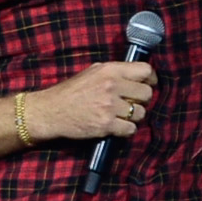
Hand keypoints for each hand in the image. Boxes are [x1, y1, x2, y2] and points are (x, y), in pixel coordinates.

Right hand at [25, 61, 156, 141]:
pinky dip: (126, 130)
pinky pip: (131, 129)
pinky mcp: (106, 125)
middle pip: (147, 93)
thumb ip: (114, 72)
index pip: (145, 70)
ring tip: (121, 115)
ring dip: (134, 116)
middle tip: (132, 103)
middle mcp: (112, 86)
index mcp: (110, 70)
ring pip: (141, 113)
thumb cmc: (71, 91)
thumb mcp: (92, 72)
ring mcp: (110, 106)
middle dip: (142, 100)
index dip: (150, 79)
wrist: (50, 111)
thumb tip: (137, 75)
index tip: (148, 84)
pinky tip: (117, 126)